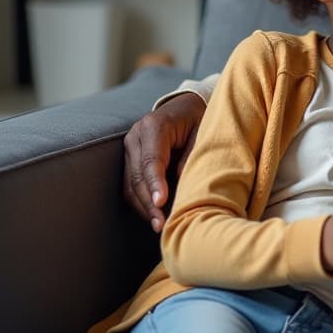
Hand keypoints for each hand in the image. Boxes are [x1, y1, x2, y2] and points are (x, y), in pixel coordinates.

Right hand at [123, 92, 205, 231]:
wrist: (187, 106)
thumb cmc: (199, 119)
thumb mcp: (202, 131)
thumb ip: (191, 154)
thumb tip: (181, 181)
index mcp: (153, 126)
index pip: (151, 160)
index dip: (155, 184)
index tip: (161, 203)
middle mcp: (136, 136)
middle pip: (137, 176)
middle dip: (148, 203)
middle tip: (161, 224)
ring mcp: (130, 147)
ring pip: (130, 184)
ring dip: (143, 207)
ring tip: (158, 226)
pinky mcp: (130, 158)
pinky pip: (131, 184)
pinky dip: (141, 201)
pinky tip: (154, 216)